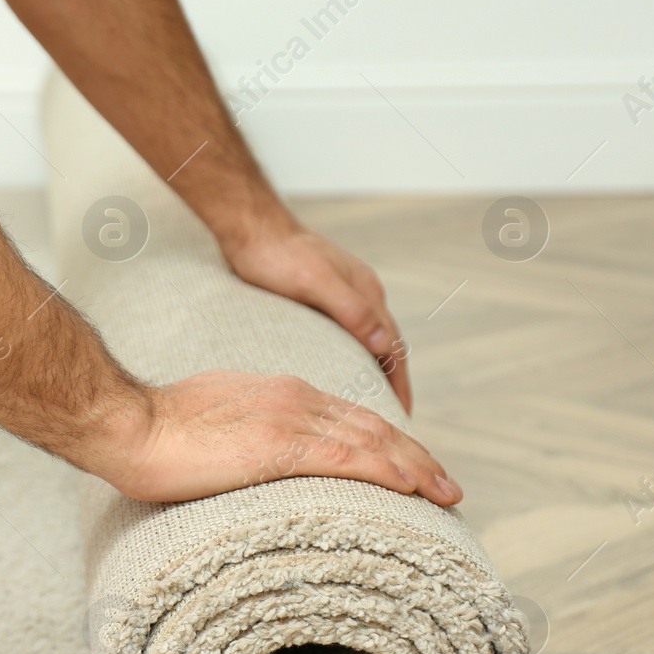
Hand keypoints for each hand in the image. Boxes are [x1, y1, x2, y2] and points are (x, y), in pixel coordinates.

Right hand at [103, 371, 460, 505]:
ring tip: (445, 492)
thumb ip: (237, 434)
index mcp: (275, 393)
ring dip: (416, 466)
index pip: (345, 417)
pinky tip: (415, 487)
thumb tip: (241, 458)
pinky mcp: (281, 445)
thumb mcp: (207, 424)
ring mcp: (290, 418)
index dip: (383, 440)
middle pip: (371, 426)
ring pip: (373, 440)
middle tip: (445, 485)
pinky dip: (390, 470)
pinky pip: (352, 457)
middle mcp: (292, 398)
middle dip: (413, 455)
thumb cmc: (148, 433)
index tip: (408, 466)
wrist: (125, 423)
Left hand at [219, 226, 411, 413]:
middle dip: (391, 386)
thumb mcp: (314, 283)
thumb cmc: (278, 256)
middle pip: (385, 349)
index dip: (398, 386)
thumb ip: (350, 310)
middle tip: (391, 424)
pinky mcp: (321, 299)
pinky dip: (349, 360)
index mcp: (366, 295)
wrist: (252, 229)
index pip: (393, 349)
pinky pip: (344, 337)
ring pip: (365, 344)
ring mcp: (343, 296)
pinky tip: (337, 375)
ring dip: (372, 374)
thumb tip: (384, 342)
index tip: (402, 420)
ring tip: (369, 408)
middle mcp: (361, 295)